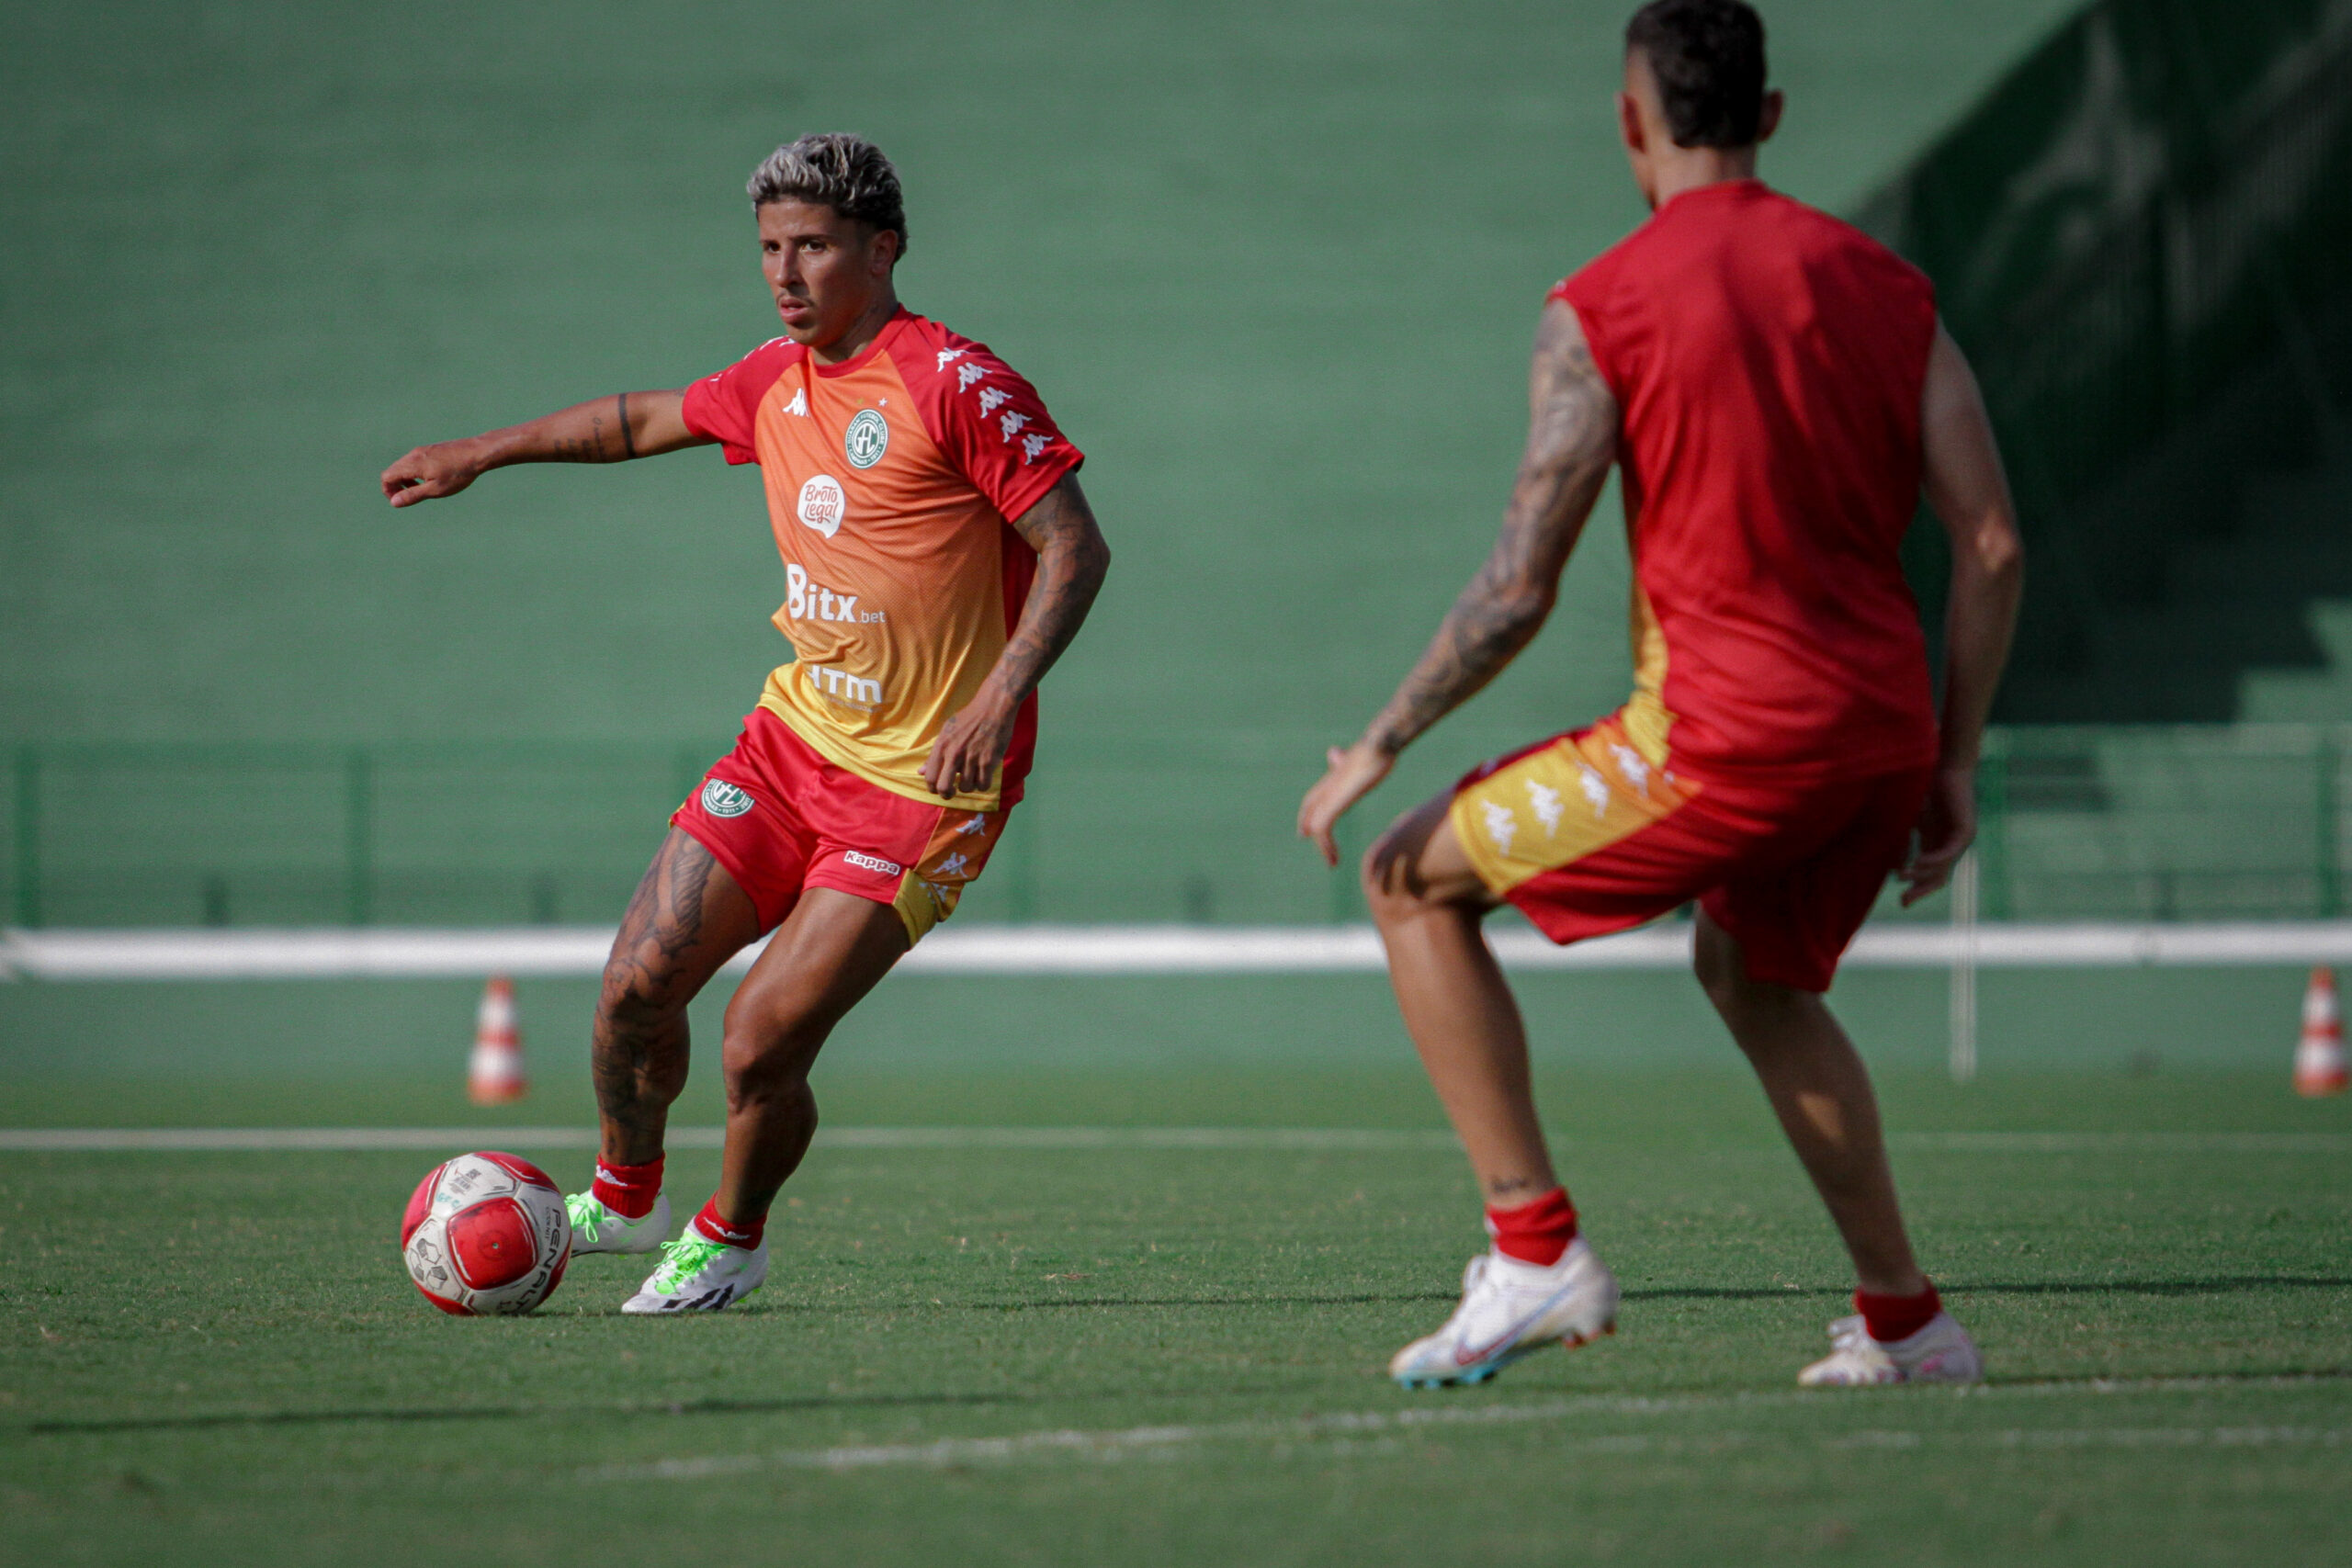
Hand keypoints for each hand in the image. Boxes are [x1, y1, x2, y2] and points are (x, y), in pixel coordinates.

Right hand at [380, 440, 488, 507]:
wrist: (477, 453)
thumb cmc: (458, 474)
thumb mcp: (436, 489)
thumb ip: (413, 495)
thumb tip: (394, 502)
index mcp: (412, 464)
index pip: (387, 477)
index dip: (388, 491)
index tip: (400, 501)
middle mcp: (413, 454)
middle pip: (393, 470)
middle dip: (396, 486)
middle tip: (411, 497)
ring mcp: (422, 450)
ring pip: (403, 465)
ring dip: (405, 479)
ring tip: (421, 489)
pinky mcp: (430, 449)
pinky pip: (413, 461)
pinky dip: (414, 472)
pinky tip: (430, 479)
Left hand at [922, 688, 1016, 798]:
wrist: (993, 708)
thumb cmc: (968, 718)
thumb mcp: (946, 732)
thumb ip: (934, 754)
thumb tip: (920, 772)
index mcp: (941, 746)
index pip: (930, 777)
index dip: (933, 789)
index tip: (938, 789)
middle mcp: (954, 754)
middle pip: (944, 788)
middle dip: (947, 794)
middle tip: (952, 792)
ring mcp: (972, 758)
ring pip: (966, 788)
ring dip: (969, 787)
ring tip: (972, 778)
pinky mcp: (989, 761)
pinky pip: (983, 785)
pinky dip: (983, 785)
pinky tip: (983, 776)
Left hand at [1298, 741, 1393, 867]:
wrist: (1379, 744)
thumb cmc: (1378, 748)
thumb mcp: (1358, 756)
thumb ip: (1344, 759)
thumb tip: (1333, 753)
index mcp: (1334, 777)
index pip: (1313, 798)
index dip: (1309, 813)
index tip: (1307, 830)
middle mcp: (1328, 786)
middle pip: (1310, 809)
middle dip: (1309, 827)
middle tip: (1312, 845)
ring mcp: (1331, 793)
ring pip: (1316, 823)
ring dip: (1324, 846)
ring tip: (1333, 862)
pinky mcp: (1336, 801)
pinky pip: (1323, 826)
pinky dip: (1325, 844)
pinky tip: (1334, 855)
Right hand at [1900, 763, 1977, 905]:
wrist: (1943, 764)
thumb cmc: (1924, 788)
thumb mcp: (1908, 822)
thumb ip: (1903, 845)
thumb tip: (1896, 871)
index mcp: (1937, 844)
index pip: (1930, 874)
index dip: (1916, 888)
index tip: (1901, 902)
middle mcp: (1950, 845)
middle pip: (1938, 877)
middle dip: (1921, 890)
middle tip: (1904, 901)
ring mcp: (1959, 839)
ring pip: (1944, 867)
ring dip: (1923, 874)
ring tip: (1904, 877)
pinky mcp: (1965, 830)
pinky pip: (1949, 852)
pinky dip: (1934, 859)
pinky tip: (1918, 863)